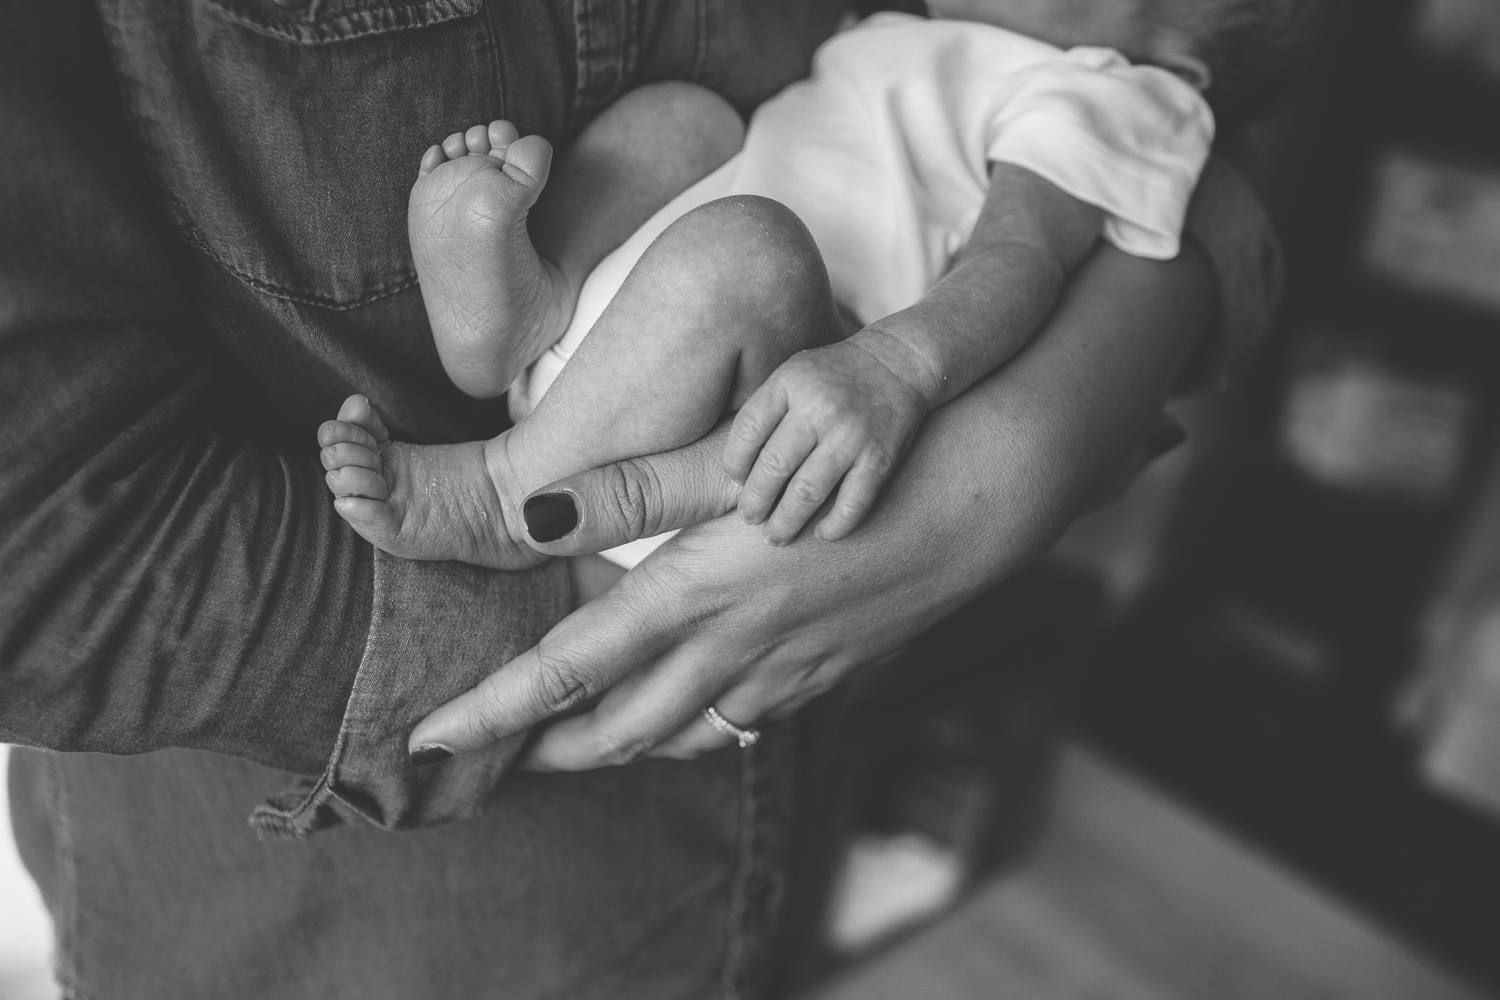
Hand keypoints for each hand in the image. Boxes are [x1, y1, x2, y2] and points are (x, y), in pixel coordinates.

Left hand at [406, 245, 1209, 768]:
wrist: (980, 498)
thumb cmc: (859, 463)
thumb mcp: (737, 467)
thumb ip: (631, 491)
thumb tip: (530, 517)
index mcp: (700, 595)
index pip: (568, 673)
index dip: (492, 712)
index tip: (429, 737)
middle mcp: (737, 650)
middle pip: (619, 730)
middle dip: (550, 750)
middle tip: (499, 750)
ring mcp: (788, 673)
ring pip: (682, 735)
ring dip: (620, 745)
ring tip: (577, 740)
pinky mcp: (827, 673)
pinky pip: (740, 722)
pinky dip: (692, 727)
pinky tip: (688, 710)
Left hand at [722, 338, 925, 543]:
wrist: (899, 361)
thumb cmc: (835, 374)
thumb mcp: (793, 373)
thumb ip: (767, 409)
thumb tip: (737, 467)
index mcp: (790, 383)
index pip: (747, 432)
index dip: (735, 464)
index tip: (737, 480)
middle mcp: (819, 408)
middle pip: (773, 467)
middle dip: (755, 502)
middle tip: (749, 518)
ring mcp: (851, 435)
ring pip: (807, 493)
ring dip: (786, 522)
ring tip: (776, 536)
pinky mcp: (880, 457)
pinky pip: (852, 503)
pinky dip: (835, 526)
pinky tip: (821, 534)